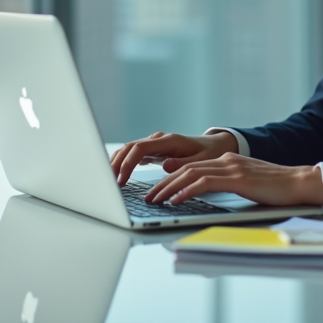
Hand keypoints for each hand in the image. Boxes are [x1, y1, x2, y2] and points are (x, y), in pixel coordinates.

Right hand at [110, 131, 236, 185]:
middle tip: (107, 182)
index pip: (140, 148)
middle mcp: (158, 139)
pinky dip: (122, 162)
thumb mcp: (201, 161)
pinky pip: (133, 154)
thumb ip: (183, 163)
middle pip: (129, 147)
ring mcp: (154, 143)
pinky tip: (115, 174)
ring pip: (128, 149)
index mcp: (169, 140)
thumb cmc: (209, 154)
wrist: (214, 146)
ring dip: (116, 162)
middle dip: (116, 163)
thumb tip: (165, 166)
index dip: (128, 163)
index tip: (122, 179)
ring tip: (108, 180)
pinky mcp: (152, 150)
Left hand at [144, 152, 322, 207]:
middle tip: (147, 197)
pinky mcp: (237, 178)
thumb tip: (206, 196)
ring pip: (190, 174)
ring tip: (155, 200)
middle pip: (185, 169)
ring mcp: (231, 168)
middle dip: (162, 184)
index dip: (170, 179)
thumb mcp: (246, 185)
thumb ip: (226, 186)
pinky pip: (205, 183)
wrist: (300, 183)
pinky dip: (186, 191)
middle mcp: (226, 161)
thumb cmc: (276, 189)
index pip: (191, 168)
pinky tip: (176, 200)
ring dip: (168, 188)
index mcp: (227, 162)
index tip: (157, 191)